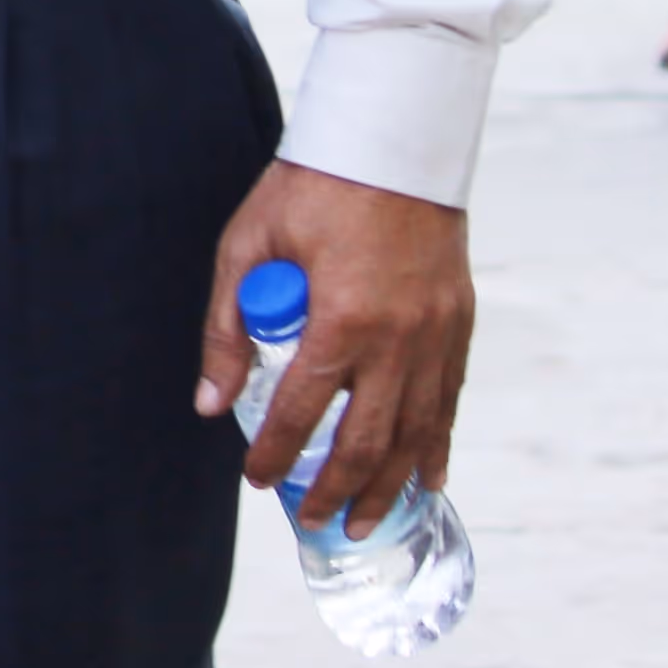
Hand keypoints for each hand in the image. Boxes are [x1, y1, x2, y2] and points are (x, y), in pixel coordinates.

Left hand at [195, 160, 471, 531]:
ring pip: (416, 432)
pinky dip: (436, 445)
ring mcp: (436, 334)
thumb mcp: (249, 246)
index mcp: (342, 318)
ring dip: (389, 485)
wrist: (391, 143)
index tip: (257, 479)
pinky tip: (425, 478)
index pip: (303, 410)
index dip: (276, 452)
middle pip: (367, 438)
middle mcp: (398, 337)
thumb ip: (228, 328)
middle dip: (337, 490)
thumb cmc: (311, 188)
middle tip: (313, 521)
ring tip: (367, 523)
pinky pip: (449, 401)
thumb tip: (209, 402)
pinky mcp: (459, 324)